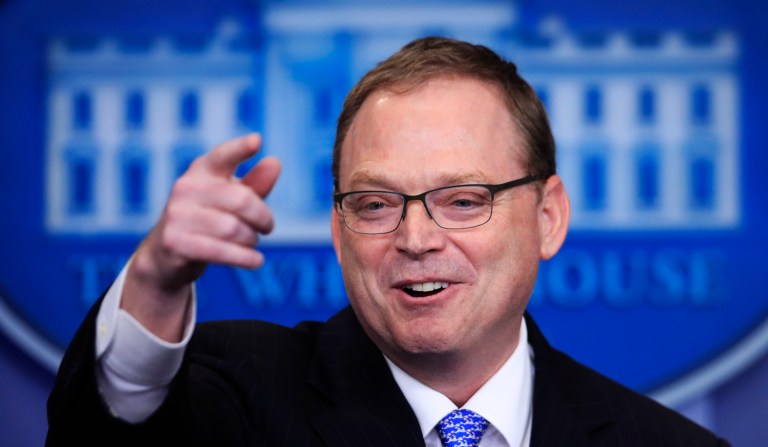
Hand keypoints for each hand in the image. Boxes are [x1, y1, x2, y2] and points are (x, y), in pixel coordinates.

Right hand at [122, 134, 280, 339]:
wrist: (167, 254)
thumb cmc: (208, 219)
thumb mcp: (232, 199)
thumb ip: (255, 183)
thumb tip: (275, 162)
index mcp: (202, 170)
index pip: (223, 156)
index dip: (240, 149)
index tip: (257, 141)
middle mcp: (186, 187)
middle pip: (241, 200)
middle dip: (263, 217)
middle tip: (267, 227)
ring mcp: (177, 214)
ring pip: (233, 228)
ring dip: (251, 239)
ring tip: (252, 242)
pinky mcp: (174, 242)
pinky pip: (220, 251)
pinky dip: (244, 258)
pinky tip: (256, 261)